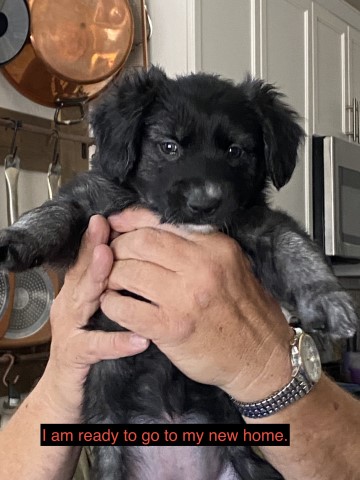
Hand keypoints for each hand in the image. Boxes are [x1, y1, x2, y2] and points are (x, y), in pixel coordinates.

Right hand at [41, 215, 148, 416]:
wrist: (66, 391)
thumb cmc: (88, 346)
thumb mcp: (98, 310)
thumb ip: (111, 286)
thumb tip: (136, 260)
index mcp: (78, 293)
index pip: (87, 260)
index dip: (97, 238)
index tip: (111, 217)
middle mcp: (70, 306)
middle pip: (82, 273)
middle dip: (93, 250)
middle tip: (105, 229)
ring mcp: (70, 330)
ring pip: (82, 302)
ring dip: (96, 281)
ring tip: (110, 262)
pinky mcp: (76, 357)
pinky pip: (97, 347)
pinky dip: (117, 342)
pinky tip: (137, 339)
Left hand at [101, 209, 292, 401]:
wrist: (262, 356)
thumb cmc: (243, 310)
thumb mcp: (229, 264)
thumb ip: (196, 244)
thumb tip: (153, 225)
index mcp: (214, 246)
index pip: (159, 223)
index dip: (129, 222)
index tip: (116, 226)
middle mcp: (200, 267)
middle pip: (139, 243)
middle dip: (117, 248)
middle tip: (111, 258)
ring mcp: (185, 298)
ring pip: (127, 272)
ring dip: (110, 276)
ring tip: (112, 282)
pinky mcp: (172, 328)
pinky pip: (125, 308)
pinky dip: (113, 304)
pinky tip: (115, 305)